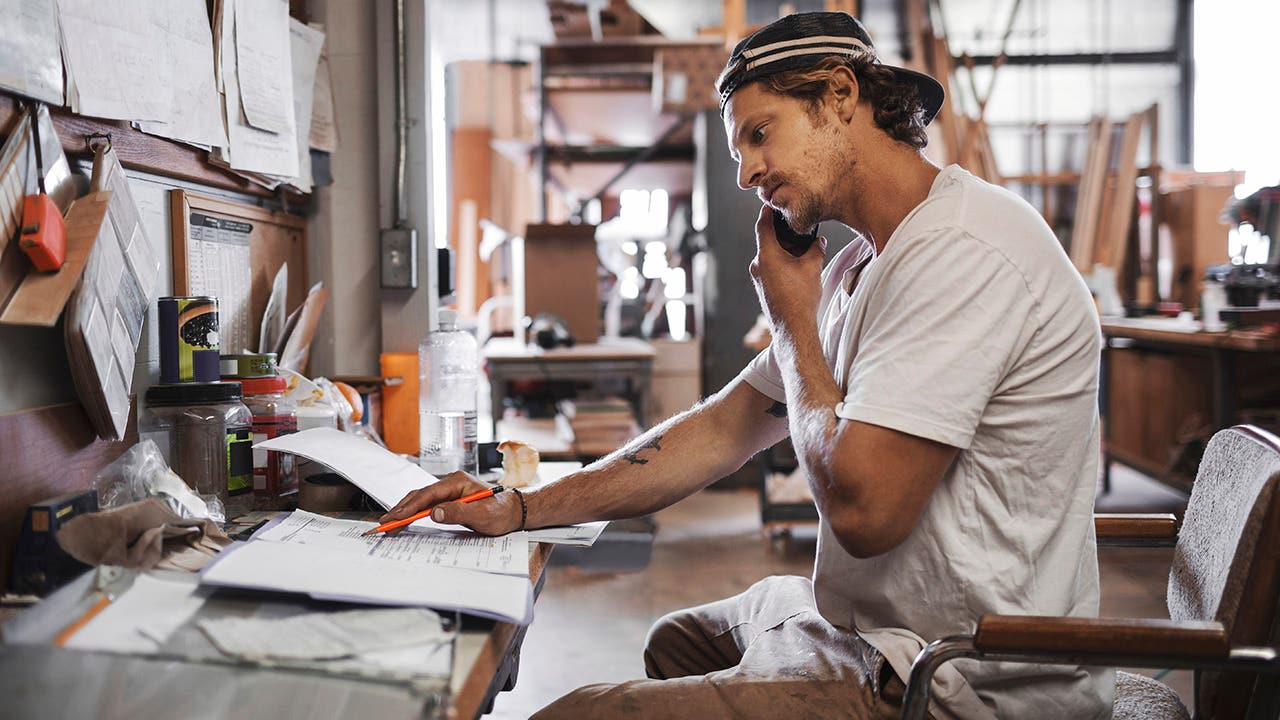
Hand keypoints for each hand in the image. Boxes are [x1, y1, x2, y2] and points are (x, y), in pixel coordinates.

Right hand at [378, 471, 522, 535]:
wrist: (514, 511)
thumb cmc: (501, 511)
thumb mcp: (482, 514)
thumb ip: (458, 512)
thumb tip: (434, 512)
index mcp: (457, 482)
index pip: (427, 494)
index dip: (410, 507)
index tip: (396, 518)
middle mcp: (451, 483)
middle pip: (420, 495)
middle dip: (401, 509)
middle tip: (385, 523)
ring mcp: (449, 490)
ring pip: (421, 499)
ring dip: (405, 511)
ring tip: (390, 523)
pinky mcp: (449, 499)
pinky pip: (426, 504)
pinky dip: (414, 512)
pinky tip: (404, 520)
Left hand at [750, 205, 825, 330]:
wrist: (793, 328)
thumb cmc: (801, 298)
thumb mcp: (812, 267)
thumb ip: (815, 249)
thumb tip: (819, 241)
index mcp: (766, 254)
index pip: (763, 225)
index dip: (768, 213)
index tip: (772, 205)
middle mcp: (757, 264)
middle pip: (767, 241)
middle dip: (783, 234)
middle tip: (798, 229)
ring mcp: (758, 277)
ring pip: (769, 255)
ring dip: (784, 250)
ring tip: (802, 251)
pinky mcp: (762, 288)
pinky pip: (770, 268)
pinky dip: (781, 263)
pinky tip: (797, 268)